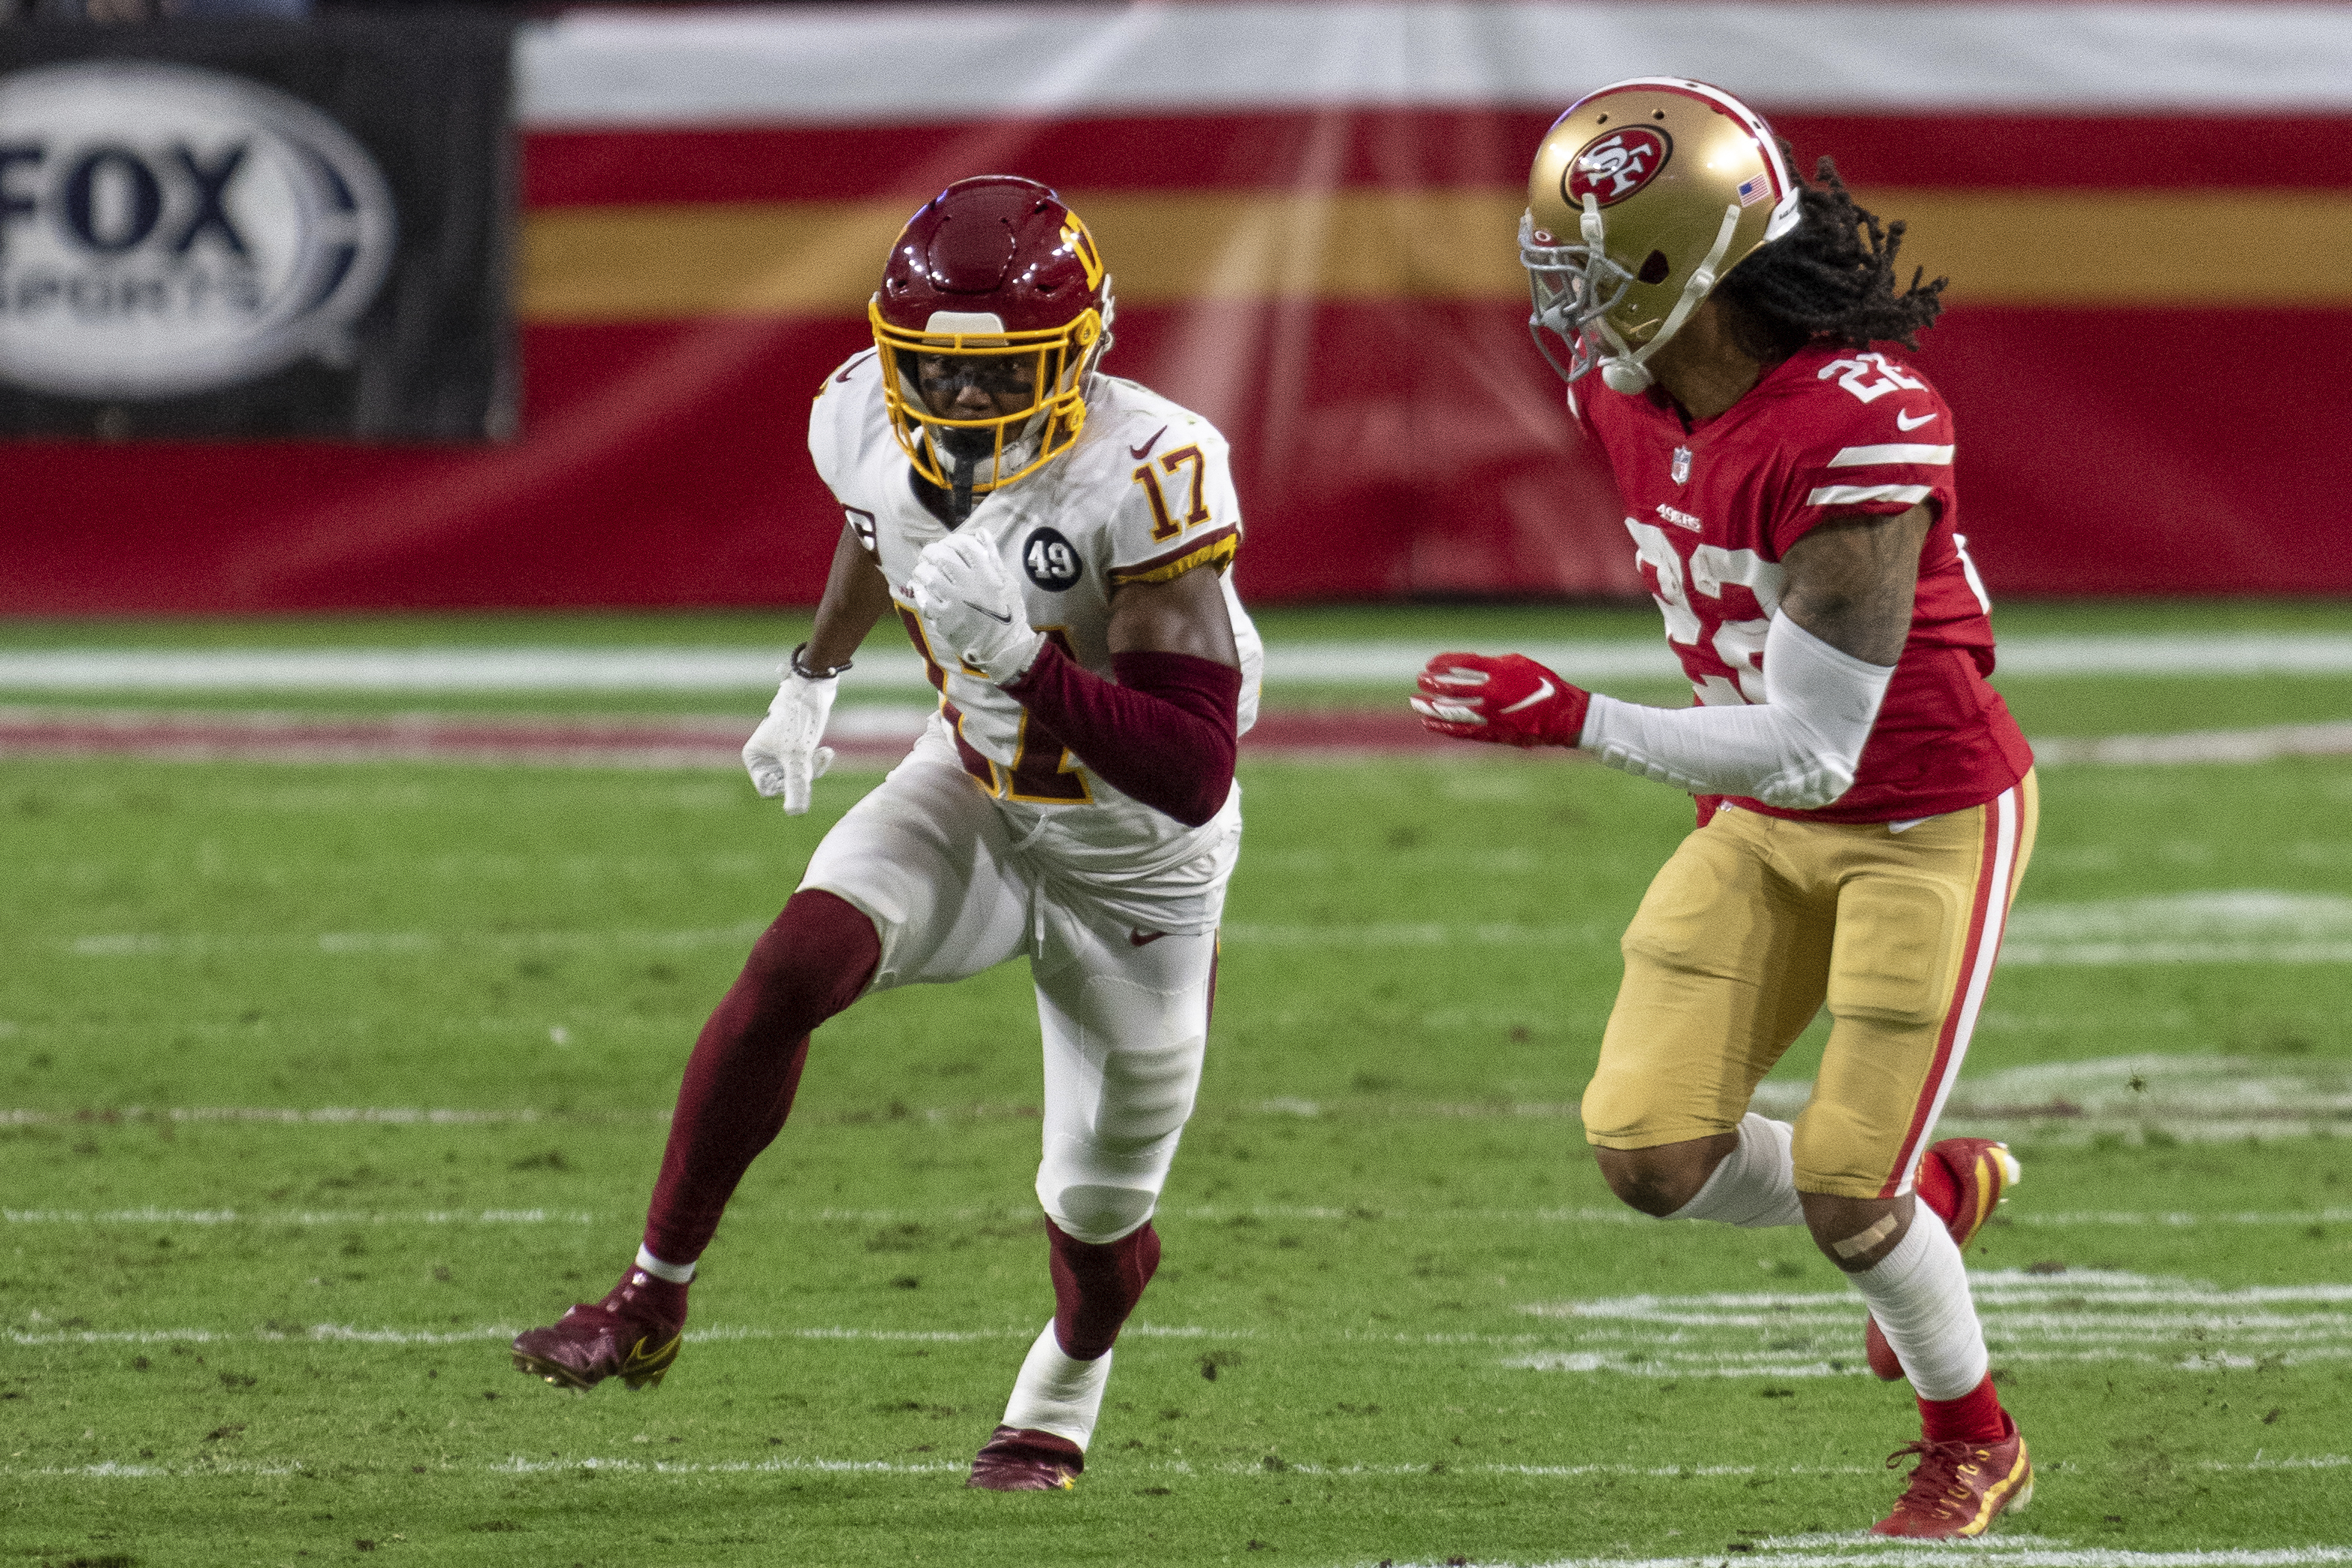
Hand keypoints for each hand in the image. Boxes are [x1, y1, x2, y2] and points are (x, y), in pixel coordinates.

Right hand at [743, 669, 836, 812]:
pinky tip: (826, 751)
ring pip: (798, 775)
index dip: (787, 785)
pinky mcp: (796, 745)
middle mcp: (764, 755)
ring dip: (813, 767)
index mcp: (753, 758)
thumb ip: (796, 786)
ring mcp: (780, 751)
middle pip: (785, 783)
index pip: (768, 790)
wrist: (814, 688)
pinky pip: (806, 764)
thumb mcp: (798, 757)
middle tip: (814, 758)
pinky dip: (816, 759)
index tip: (799, 769)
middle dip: (803, 774)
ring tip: (823, 753)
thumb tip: (795, 814)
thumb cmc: (800, 720)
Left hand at [907, 531, 1043, 683]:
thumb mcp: (1007, 581)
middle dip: (931, 551)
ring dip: (922, 570)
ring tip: (922, 570)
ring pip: (928, 576)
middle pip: (941, 556)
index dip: (952, 540)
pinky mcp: (943, 619)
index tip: (949, 544)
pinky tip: (920, 588)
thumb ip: (992, 556)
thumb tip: (981, 532)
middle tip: (929, 554)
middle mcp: (968, 585)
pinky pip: (923, 598)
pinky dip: (919, 590)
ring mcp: (954, 602)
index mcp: (986, 573)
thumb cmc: (1007, 613)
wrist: (1003, 647)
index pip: (962, 544)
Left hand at [1411, 652, 1591, 746]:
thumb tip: (1465, 666)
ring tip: (1415, 702)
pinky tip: (1428, 722)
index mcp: (1501, 672)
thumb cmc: (1543, 685)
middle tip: (1419, 681)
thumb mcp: (1519, 665)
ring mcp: (1492, 715)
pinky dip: (1444, 726)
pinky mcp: (1493, 733)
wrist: (1564, 717)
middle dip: (1432, 684)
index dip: (1443, 663)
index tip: (1430, 664)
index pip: (1463, 664)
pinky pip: (1463, 730)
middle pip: (1453, 688)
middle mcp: (1493, 694)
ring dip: (1432, 707)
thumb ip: (1491, 664)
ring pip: (1454, 712)